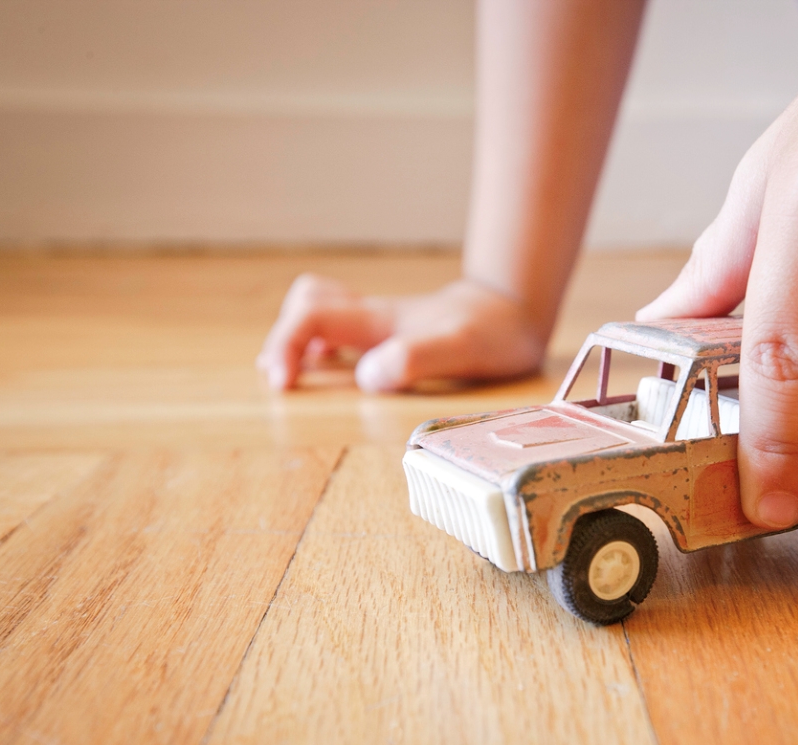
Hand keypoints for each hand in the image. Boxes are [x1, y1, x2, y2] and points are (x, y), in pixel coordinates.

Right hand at [257, 275, 544, 390]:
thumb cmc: (494, 334)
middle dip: (282, 342)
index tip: (285, 385)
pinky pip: (338, 330)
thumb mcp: (463, 349)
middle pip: (305, 307)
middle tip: (283, 383)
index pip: (312, 316)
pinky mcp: (389, 336)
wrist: (515, 312)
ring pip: (317, 313)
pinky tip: (327, 371)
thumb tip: (368, 377)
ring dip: (296, 342)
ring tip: (292, 377)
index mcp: (381, 321)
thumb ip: (417, 359)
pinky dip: (319, 347)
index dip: (287, 346)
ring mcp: (379, 326)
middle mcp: (373, 318)